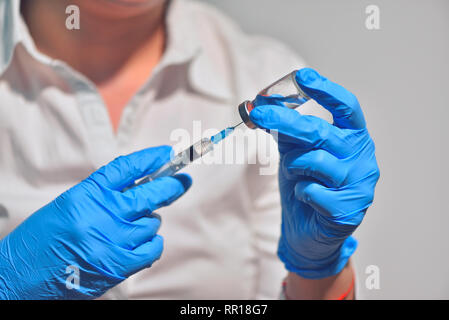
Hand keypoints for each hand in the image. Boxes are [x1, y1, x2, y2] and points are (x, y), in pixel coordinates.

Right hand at [0, 146, 191, 298]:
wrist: (20, 279)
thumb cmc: (42, 240)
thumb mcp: (69, 206)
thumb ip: (103, 196)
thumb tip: (140, 187)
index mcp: (87, 194)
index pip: (127, 168)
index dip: (150, 158)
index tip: (166, 154)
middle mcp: (103, 214)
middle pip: (152, 193)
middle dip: (172, 186)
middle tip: (183, 181)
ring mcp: (114, 240)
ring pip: (152, 223)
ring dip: (148, 223)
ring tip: (128, 229)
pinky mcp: (119, 265)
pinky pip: (153, 248)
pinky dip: (151, 245)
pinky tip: (140, 244)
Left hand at [249, 68, 379, 278]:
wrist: (310, 233)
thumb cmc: (306, 186)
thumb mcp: (296, 153)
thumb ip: (286, 131)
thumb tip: (261, 106)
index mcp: (354, 139)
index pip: (347, 107)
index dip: (326, 90)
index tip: (302, 76)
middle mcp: (363, 158)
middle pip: (322, 131)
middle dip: (286, 121)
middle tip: (259, 113)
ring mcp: (360, 185)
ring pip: (314, 161)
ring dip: (294, 166)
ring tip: (295, 175)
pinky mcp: (348, 210)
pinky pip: (311, 190)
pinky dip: (300, 191)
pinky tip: (306, 198)